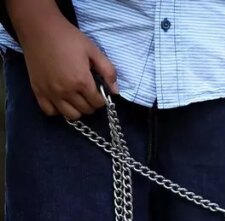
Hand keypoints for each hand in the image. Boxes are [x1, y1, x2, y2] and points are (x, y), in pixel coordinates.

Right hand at [11, 1, 117, 119]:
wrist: (40, 30)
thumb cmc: (69, 38)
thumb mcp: (94, 51)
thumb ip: (108, 71)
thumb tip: (116, 91)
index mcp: (81, 81)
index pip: (98, 103)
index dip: (102, 99)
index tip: (99, 91)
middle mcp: (65, 91)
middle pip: (85, 110)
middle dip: (91, 104)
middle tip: (89, 93)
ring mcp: (50, 92)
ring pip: (70, 115)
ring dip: (77, 110)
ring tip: (77, 98)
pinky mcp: (37, 91)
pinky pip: (50, 111)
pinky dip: (57, 110)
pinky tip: (62, 100)